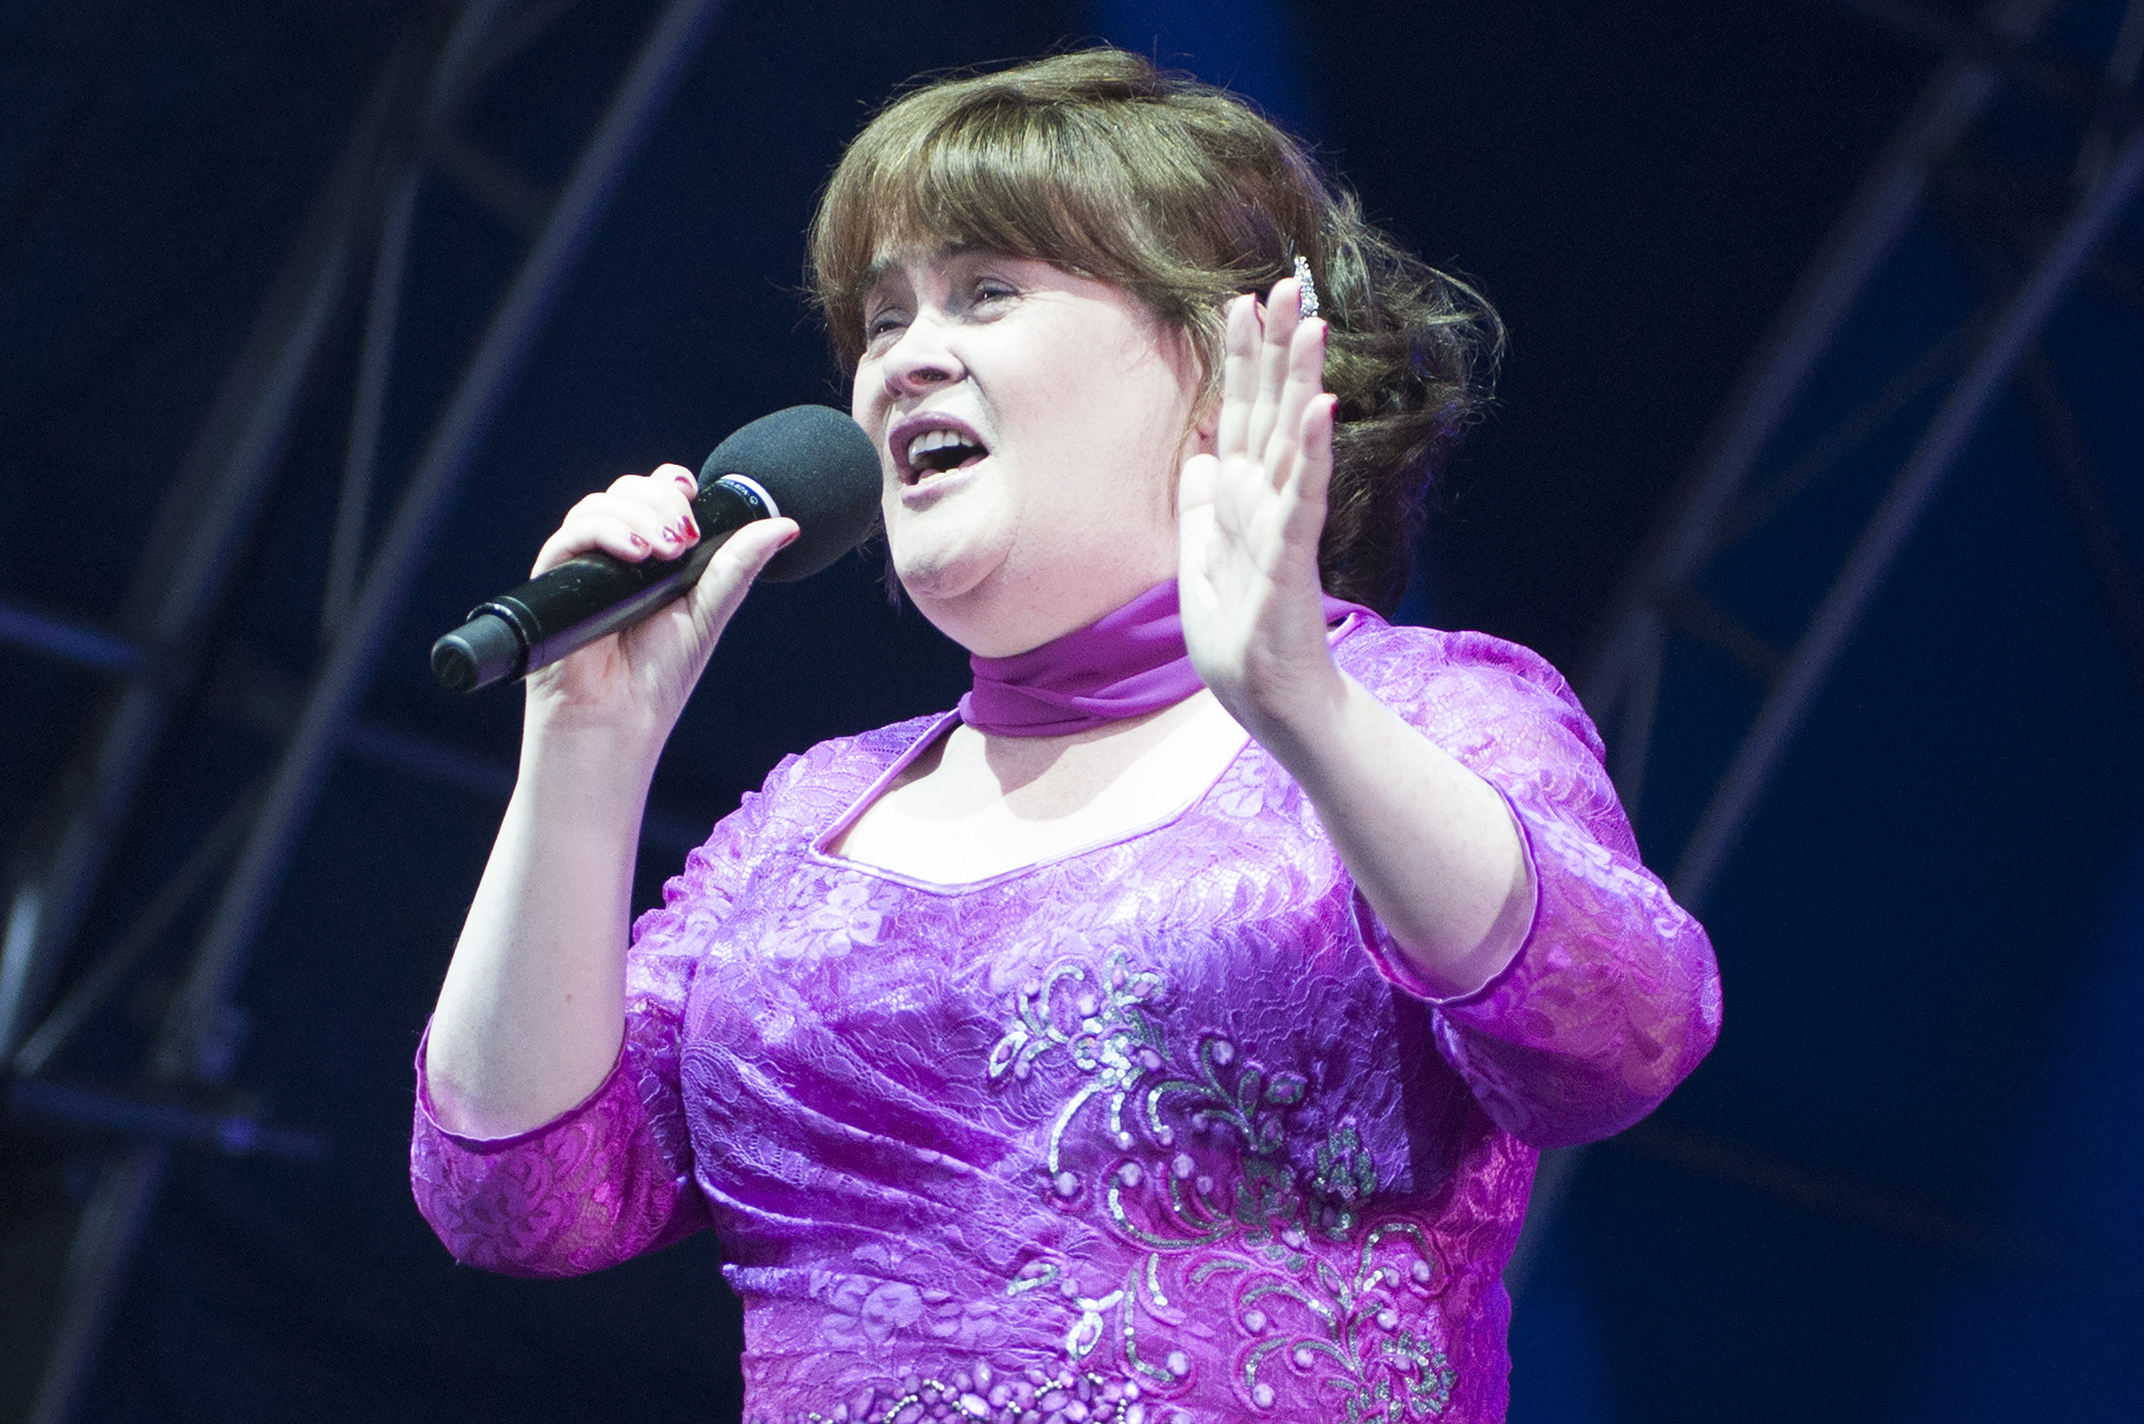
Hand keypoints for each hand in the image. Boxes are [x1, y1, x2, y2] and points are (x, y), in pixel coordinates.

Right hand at [524, 464, 797, 737]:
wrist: (617, 722)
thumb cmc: (659, 677)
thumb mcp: (708, 611)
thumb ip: (738, 565)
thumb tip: (785, 525)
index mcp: (650, 556)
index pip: (652, 495)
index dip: (669, 484)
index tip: (692, 494)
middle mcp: (614, 554)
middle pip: (625, 491)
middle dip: (658, 499)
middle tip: (684, 536)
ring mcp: (582, 566)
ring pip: (596, 506)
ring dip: (635, 514)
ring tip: (665, 550)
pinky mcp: (554, 582)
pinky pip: (568, 537)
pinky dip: (603, 532)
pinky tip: (635, 553)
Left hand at [1177, 277, 1342, 741]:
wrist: (1265, 696)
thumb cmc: (1237, 633)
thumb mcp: (1200, 555)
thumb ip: (1201, 502)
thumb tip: (1195, 454)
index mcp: (1240, 497)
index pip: (1239, 413)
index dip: (1240, 360)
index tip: (1241, 303)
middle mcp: (1266, 498)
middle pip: (1271, 409)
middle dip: (1276, 348)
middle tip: (1287, 285)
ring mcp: (1283, 522)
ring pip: (1292, 438)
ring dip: (1300, 380)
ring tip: (1311, 325)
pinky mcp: (1292, 555)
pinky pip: (1302, 495)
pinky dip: (1311, 450)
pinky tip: (1320, 407)